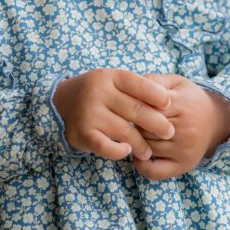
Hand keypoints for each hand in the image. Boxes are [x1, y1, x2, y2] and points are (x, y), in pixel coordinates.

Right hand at [52, 68, 175, 161]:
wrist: (60, 102)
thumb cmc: (97, 93)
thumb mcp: (112, 82)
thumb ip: (135, 89)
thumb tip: (167, 102)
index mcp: (109, 76)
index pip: (140, 84)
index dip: (159, 96)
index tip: (170, 106)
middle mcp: (98, 92)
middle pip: (136, 110)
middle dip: (157, 124)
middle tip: (169, 132)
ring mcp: (90, 113)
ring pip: (125, 131)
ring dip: (141, 144)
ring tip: (149, 151)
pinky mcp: (83, 133)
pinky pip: (107, 147)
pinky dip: (119, 151)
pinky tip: (127, 152)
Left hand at [131, 73, 229, 180]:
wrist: (217, 120)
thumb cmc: (190, 99)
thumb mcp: (176, 82)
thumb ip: (153, 80)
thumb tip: (130, 86)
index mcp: (181, 105)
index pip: (146, 108)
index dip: (133, 107)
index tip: (128, 106)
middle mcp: (185, 130)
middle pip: (145, 129)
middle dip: (134, 124)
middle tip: (130, 120)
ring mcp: (184, 150)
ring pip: (147, 147)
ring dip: (137, 141)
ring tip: (137, 133)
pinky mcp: (183, 165)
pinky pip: (155, 172)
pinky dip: (142, 166)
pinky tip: (139, 155)